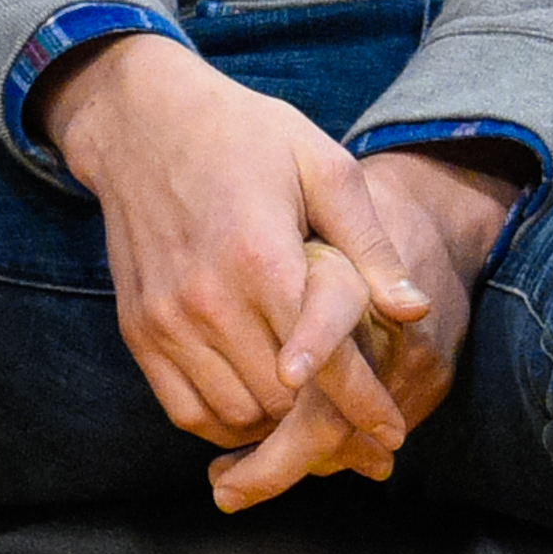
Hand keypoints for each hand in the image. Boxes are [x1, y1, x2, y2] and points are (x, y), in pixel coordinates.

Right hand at [37, 33, 427, 474]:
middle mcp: (208, 299)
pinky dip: (226, 423)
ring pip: (238, 416)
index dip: (366, 406)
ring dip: (278, 424)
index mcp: (261, 257)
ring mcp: (166, 318)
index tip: (394, 435)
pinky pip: (186, 410)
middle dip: (328, 419)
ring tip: (310, 411)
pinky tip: (255, 401)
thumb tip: (415, 311)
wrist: (139, 118)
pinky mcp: (137, 329)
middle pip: (284, 401)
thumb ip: (369, 244)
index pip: (326, 363)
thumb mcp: (320, 164)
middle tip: (359, 429)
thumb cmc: (243, 134)